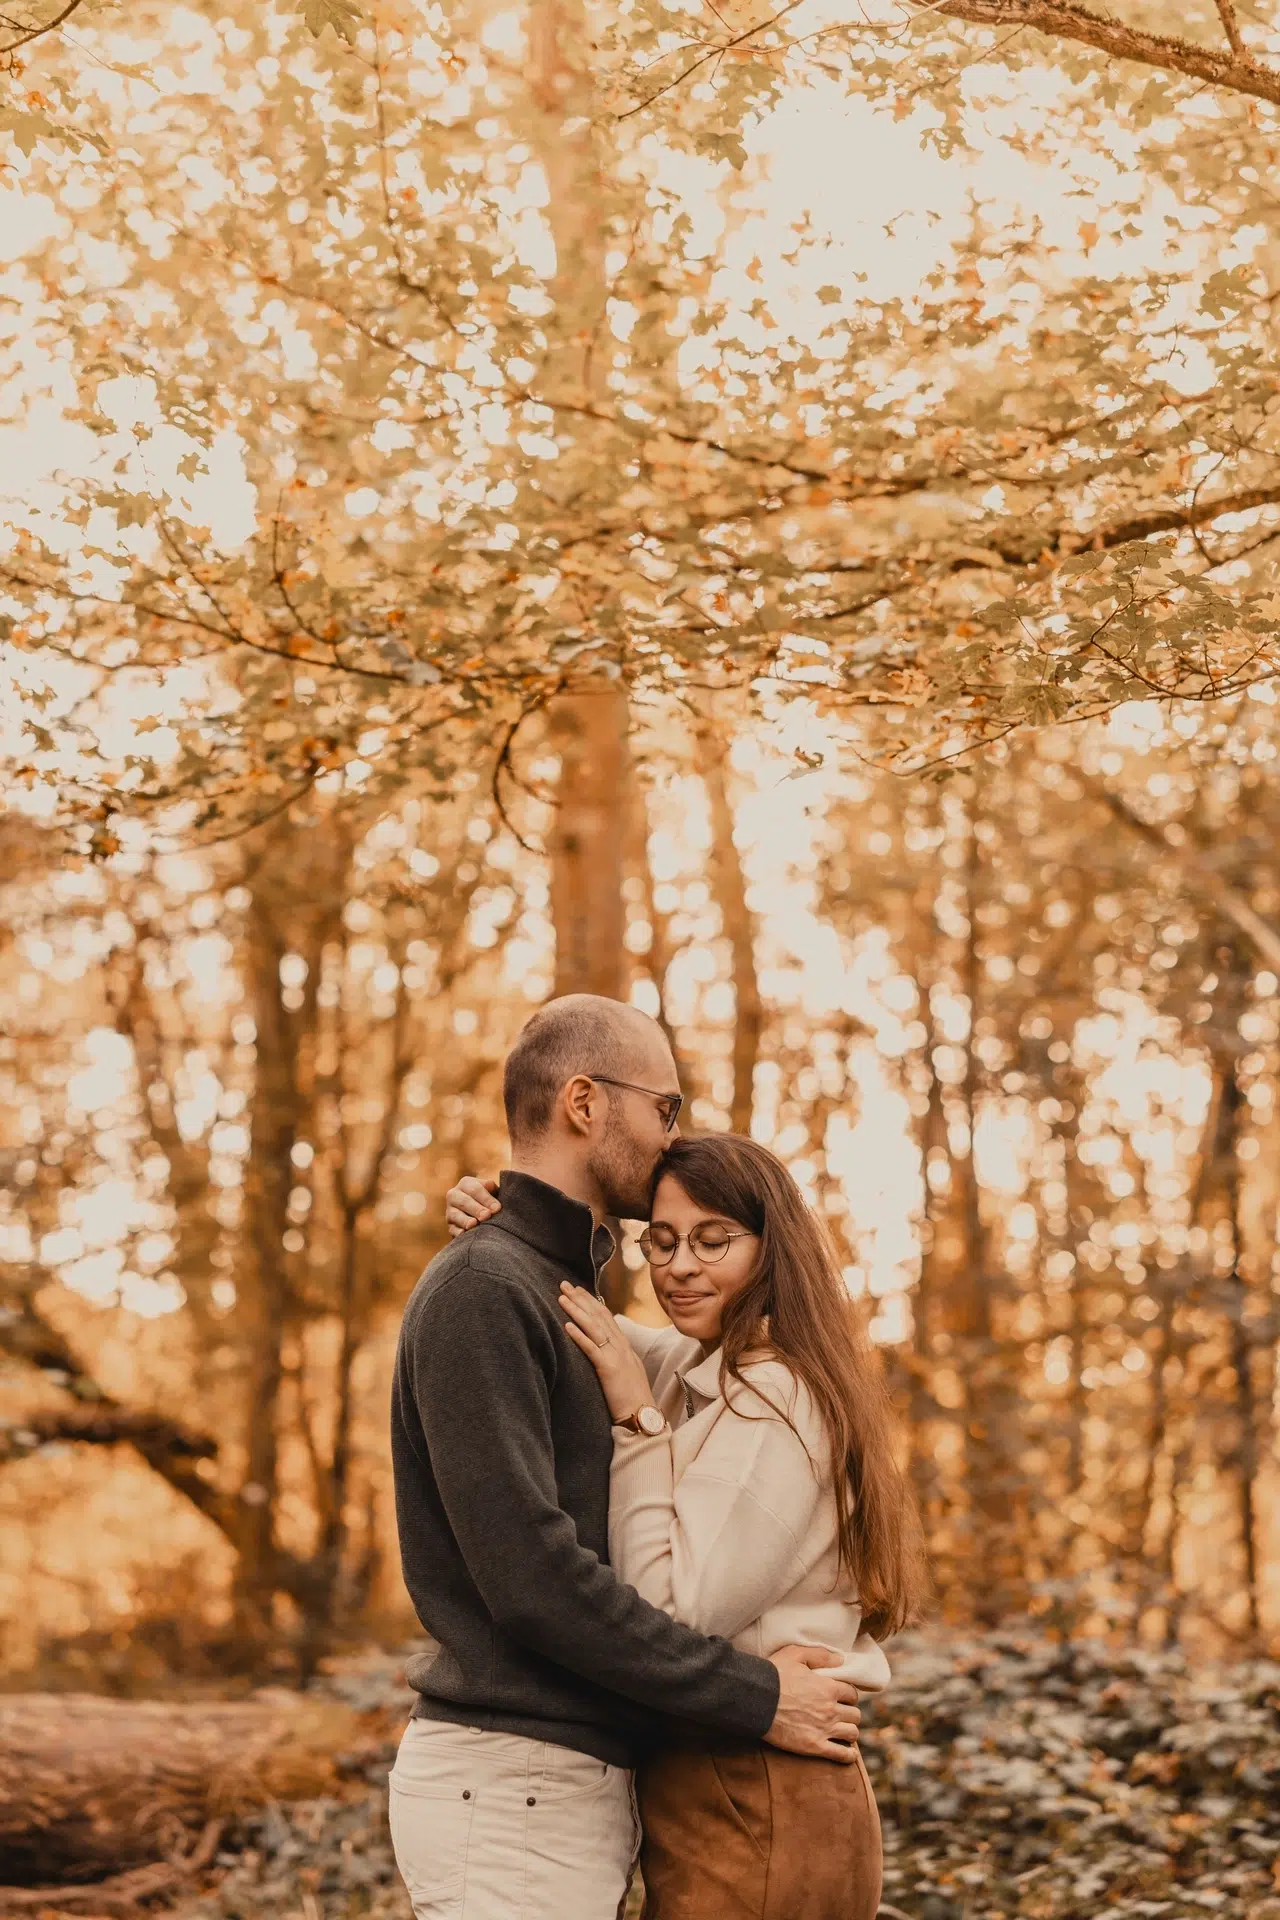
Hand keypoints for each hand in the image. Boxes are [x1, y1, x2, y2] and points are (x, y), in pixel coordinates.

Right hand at [446, 1175, 499, 1237]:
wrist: (481, 1211)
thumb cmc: (490, 1199)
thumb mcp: (492, 1191)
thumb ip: (493, 1189)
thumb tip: (491, 1189)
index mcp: (465, 1183)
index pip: (475, 1189)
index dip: (486, 1199)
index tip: (497, 1208)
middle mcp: (454, 1195)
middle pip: (464, 1201)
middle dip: (476, 1209)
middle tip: (487, 1216)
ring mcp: (450, 1211)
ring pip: (455, 1215)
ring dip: (465, 1220)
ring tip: (474, 1224)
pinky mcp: (450, 1226)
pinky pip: (452, 1229)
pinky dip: (458, 1232)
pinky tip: (464, 1234)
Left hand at [559, 1283, 653, 1423]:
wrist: (644, 1417)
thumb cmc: (633, 1400)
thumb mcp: (627, 1372)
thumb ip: (617, 1358)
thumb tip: (605, 1350)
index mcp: (625, 1347)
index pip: (606, 1317)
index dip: (591, 1302)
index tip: (577, 1290)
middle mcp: (621, 1347)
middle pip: (599, 1316)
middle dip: (581, 1299)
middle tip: (564, 1284)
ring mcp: (616, 1356)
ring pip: (594, 1327)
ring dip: (577, 1311)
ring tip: (562, 1298)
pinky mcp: (609, 1369)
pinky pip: (592, 1349)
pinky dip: (579, 1335)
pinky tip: (567, 1326)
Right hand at [764, 1645, 860, 1763]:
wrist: (755, 1699)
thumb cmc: (774, 1674)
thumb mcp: (796, 1654)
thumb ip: (821, 1655)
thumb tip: (841, 1659)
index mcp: (829, 1687)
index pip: (852, 1693)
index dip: (847, 1694)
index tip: (840, 1696)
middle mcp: (831, 1709)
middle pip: (854, 1714)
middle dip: (849, 1712)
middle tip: (841, 1713)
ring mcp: (824, 1729)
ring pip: (852, 1733)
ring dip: (849, 1731)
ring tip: (842, 1730)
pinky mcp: (814, 1746)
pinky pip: (841, 1754)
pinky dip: (848, 1755)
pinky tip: (849, 1753)